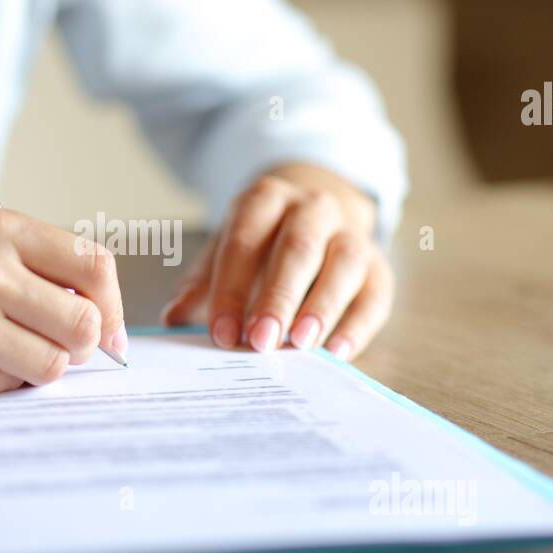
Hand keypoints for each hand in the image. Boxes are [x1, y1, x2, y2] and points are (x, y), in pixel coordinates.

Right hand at [0, 208, 126, 399]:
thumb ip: (26, 269)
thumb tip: (100, 321)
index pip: (94, 266)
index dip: (112, 307)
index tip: (108, 333)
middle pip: (85, 324)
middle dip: (75, 346)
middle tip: (44, 348)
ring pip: (53, 365)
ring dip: (31, 370)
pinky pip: (5, 391)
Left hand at [161, 163, 393, 359]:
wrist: (315, 215)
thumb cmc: (262, 243)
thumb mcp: (226, 251)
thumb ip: (203, 285)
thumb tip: (174, 319)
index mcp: (265, 199)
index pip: (245, 241)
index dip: (231, 288)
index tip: (221, 332)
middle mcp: (313, 208)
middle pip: (298, 249)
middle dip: (278, 297)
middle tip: (260, 340)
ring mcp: (351, 233)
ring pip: (345, 264)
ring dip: (322, 307)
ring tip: (299, 344)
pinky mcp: (379, 265)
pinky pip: (376, 293)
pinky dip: (358, 325)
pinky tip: (336, 353)